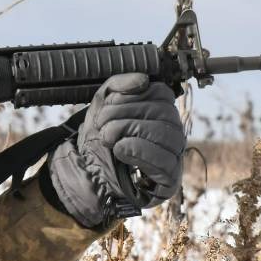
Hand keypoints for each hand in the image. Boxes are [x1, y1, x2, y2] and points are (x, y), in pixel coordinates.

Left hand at [45, 73, 186, 229]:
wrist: (86, 175)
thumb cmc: (98, 140)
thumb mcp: (102, 106)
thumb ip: (118, 86)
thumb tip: (144, 80)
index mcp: (161, 114)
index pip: (161, 94)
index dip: (133, 95)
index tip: (108, 104)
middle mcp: (172, 133)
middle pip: (163, 113)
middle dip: (125, 114)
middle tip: (101, 124)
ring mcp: (174, 156)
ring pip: (166, 134)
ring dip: (130, 130)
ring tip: (108, 137)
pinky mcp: (169, 180)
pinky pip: (165, 161)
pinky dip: (139, 150)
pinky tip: (120, 149)